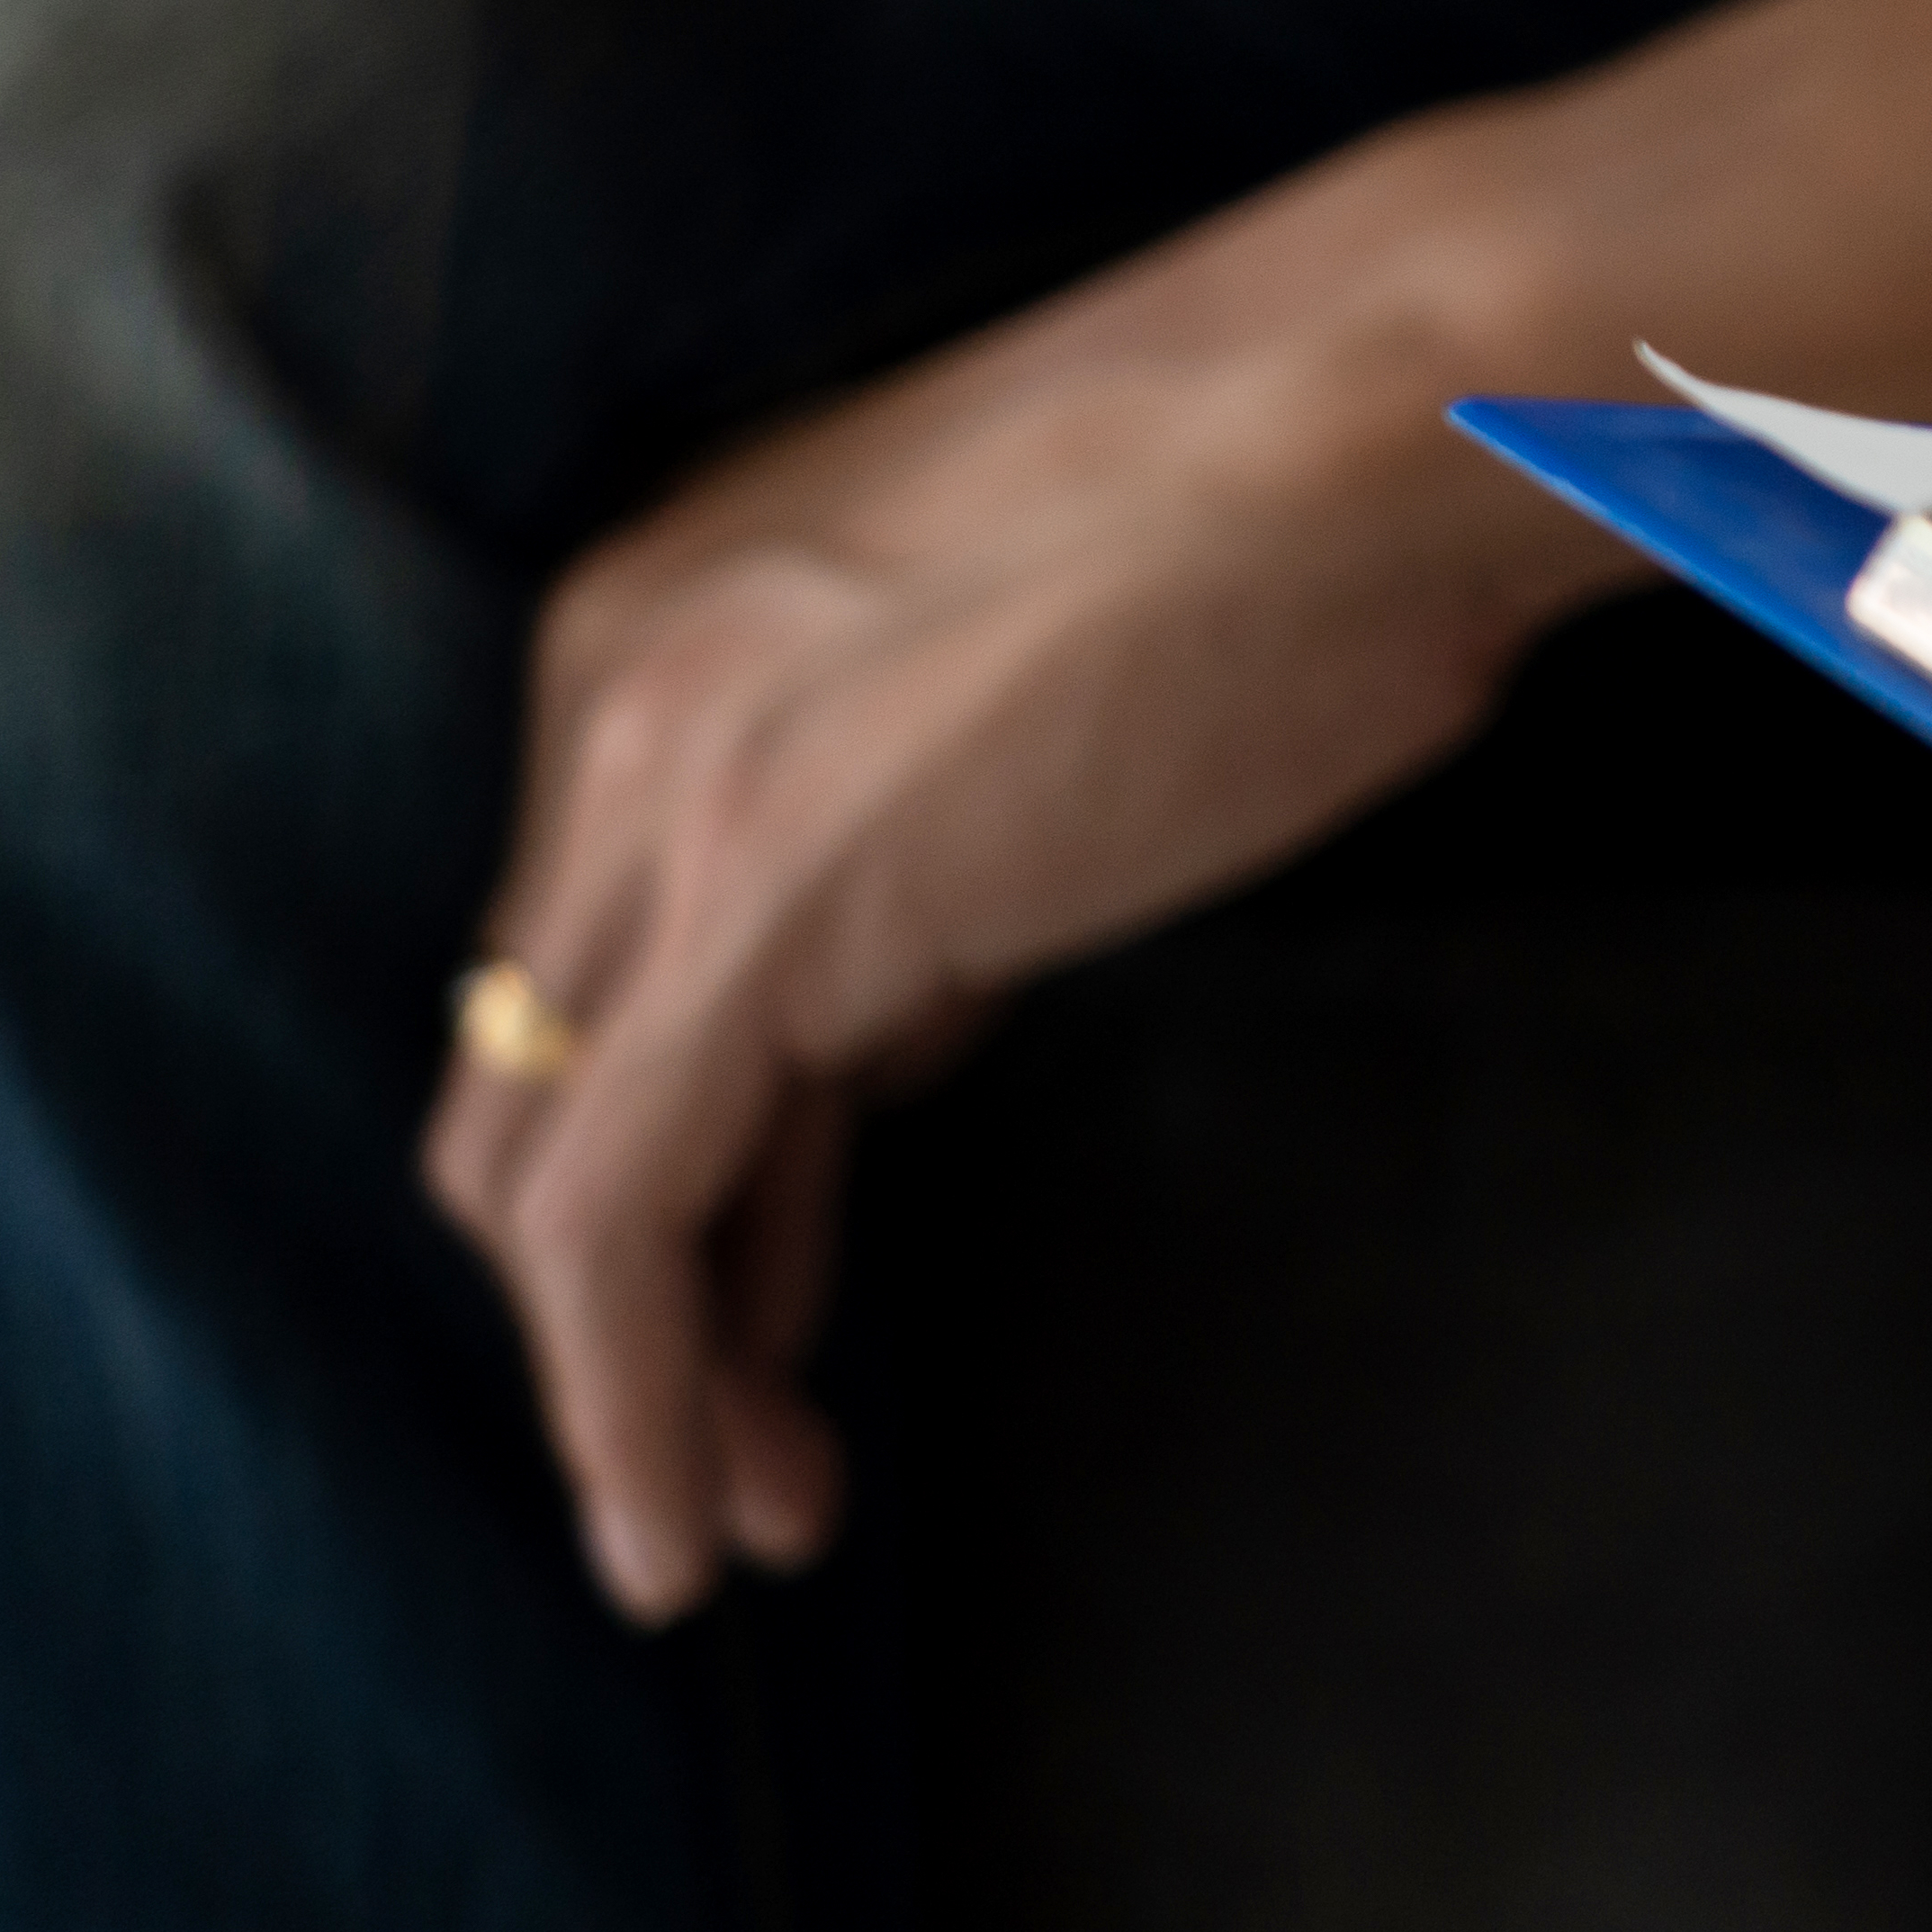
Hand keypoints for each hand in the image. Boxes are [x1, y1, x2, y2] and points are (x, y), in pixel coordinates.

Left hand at [419, 172, 1613, 1618]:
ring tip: (733, 1527)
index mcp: (675, 610)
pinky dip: (628, 1395)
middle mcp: (620, 691)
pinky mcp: (761, 911)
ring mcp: (672, 792)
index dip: (677, 1159)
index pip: (599, 949)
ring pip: (538, 1166)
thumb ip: (928, 816)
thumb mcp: (1053, 654)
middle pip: (534, 1065)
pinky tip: (704, 1511)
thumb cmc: (1316, 496)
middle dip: (624, 1294)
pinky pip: (609, 1218)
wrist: (1398, 403)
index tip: (778, 1307)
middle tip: (758, 1449)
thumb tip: (901, 1004)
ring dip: (618, 1385)